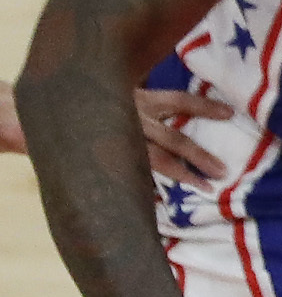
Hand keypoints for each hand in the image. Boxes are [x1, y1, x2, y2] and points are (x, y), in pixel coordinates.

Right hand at [0, 80, 230, 183]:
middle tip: (224, 171)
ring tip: (208, 187)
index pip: (180, 101)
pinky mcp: (106, 156)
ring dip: (184, 174)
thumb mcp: (117, 92)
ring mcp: (118, 138)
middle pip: (174, 137)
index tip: (231, 112)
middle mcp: (131, 118)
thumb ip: (142, 103)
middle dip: (200, 155)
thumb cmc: (83, 101)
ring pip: (157, 159)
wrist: (35, 112)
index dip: (206, 105)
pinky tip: (164, 203)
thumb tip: (172, 114)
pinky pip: (133, 174)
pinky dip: (150, 188)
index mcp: (137, 99)